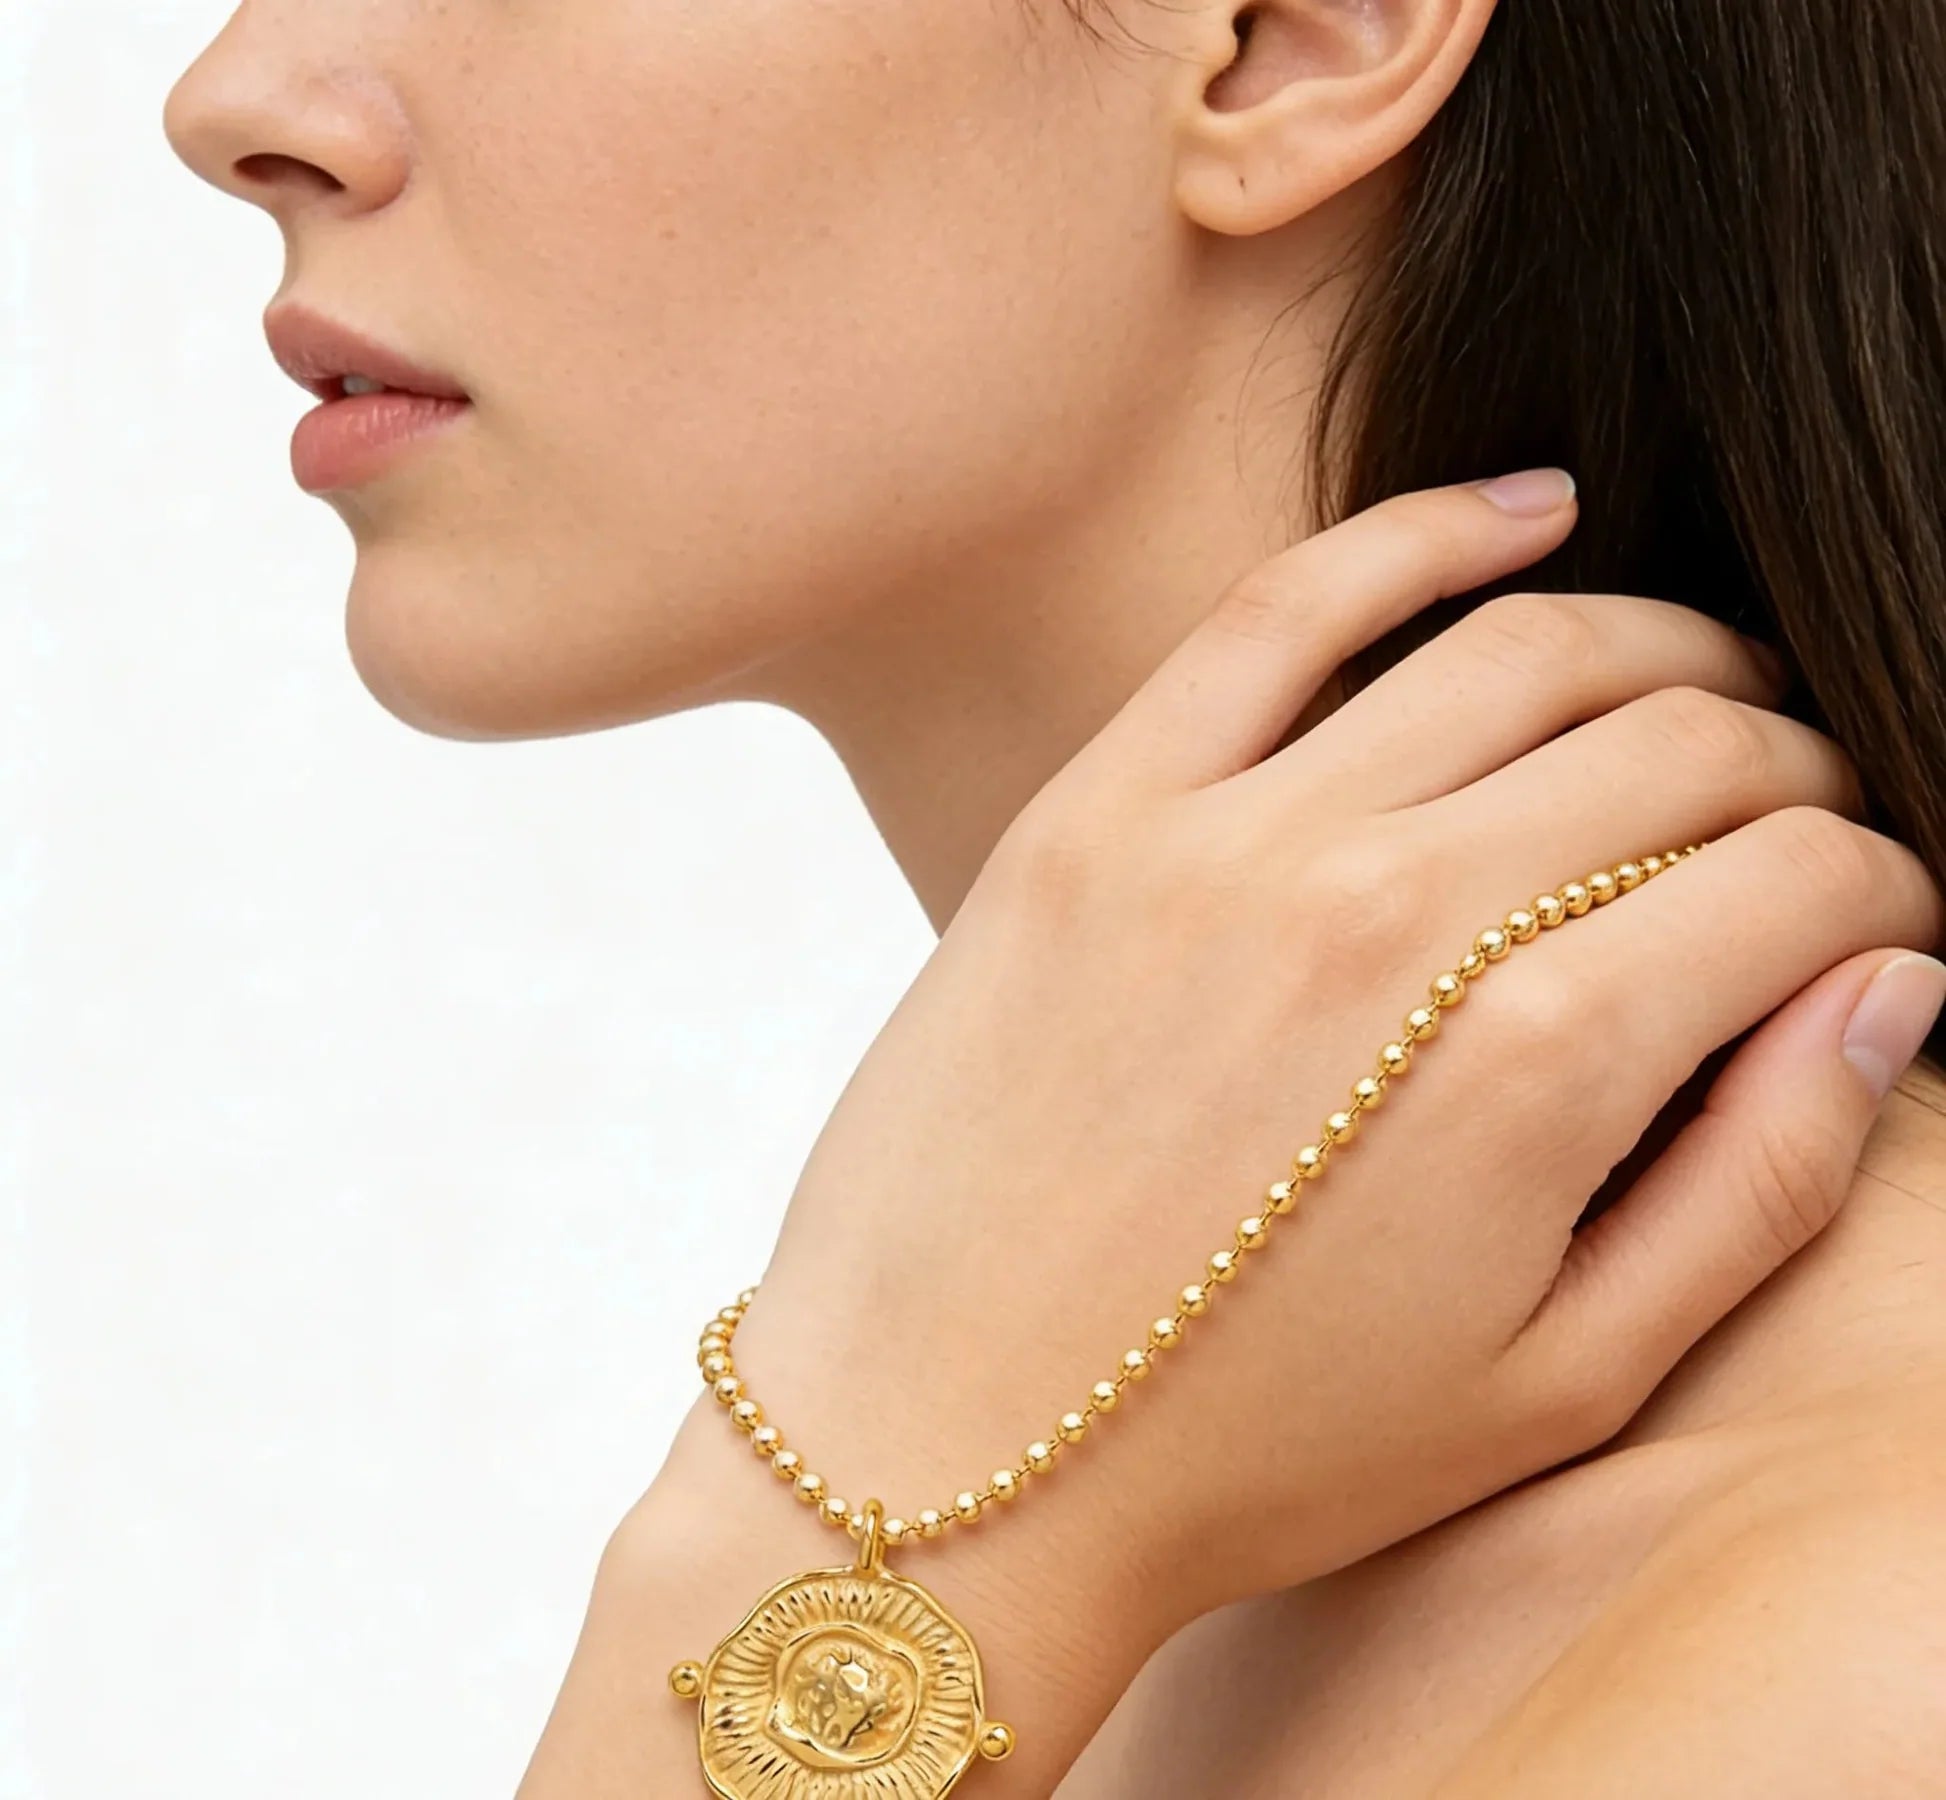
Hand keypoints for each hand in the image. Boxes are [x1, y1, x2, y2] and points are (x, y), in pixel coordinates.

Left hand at [626, 472, 1943, 1792]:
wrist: (943, 1446)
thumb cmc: (1254, 1447)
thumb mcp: (1557, 1380)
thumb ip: (1761, 1180)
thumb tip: (1891, 986)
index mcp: (1536, 1064)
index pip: (1802, 877)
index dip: (1876, 882)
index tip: (1868, 911)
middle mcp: (1394, 911)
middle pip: (1683, 740)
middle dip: (1790, 759)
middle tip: (1791, 809)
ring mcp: (1232, 839)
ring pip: (1519, 646)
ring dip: (1656, 643)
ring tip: (1701, 679)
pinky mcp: (1098, 810)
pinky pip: (1288, 605)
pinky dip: (1429, 533)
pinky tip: (1530, 511)